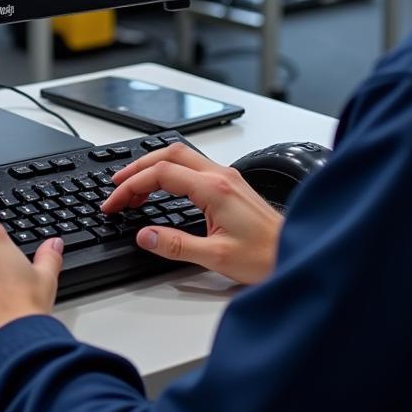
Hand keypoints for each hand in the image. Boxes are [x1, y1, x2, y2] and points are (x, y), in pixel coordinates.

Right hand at [101, 143, 282, 284]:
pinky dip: (170, 172)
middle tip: (117, 187)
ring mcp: (227, 178)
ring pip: (182, 156)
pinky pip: (193, 166)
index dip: (132, 186)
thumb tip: (145, 235)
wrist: (297, 253)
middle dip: (138, 168)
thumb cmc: (266, 256)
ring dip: (154, 166)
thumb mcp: (216, 257)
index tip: (114, 202)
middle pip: (169, 154)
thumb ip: (176, 246)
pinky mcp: (231, 185)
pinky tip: (163, 188)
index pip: (162, 174)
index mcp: (214, 189)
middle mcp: (221, 176)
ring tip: (134, 187)